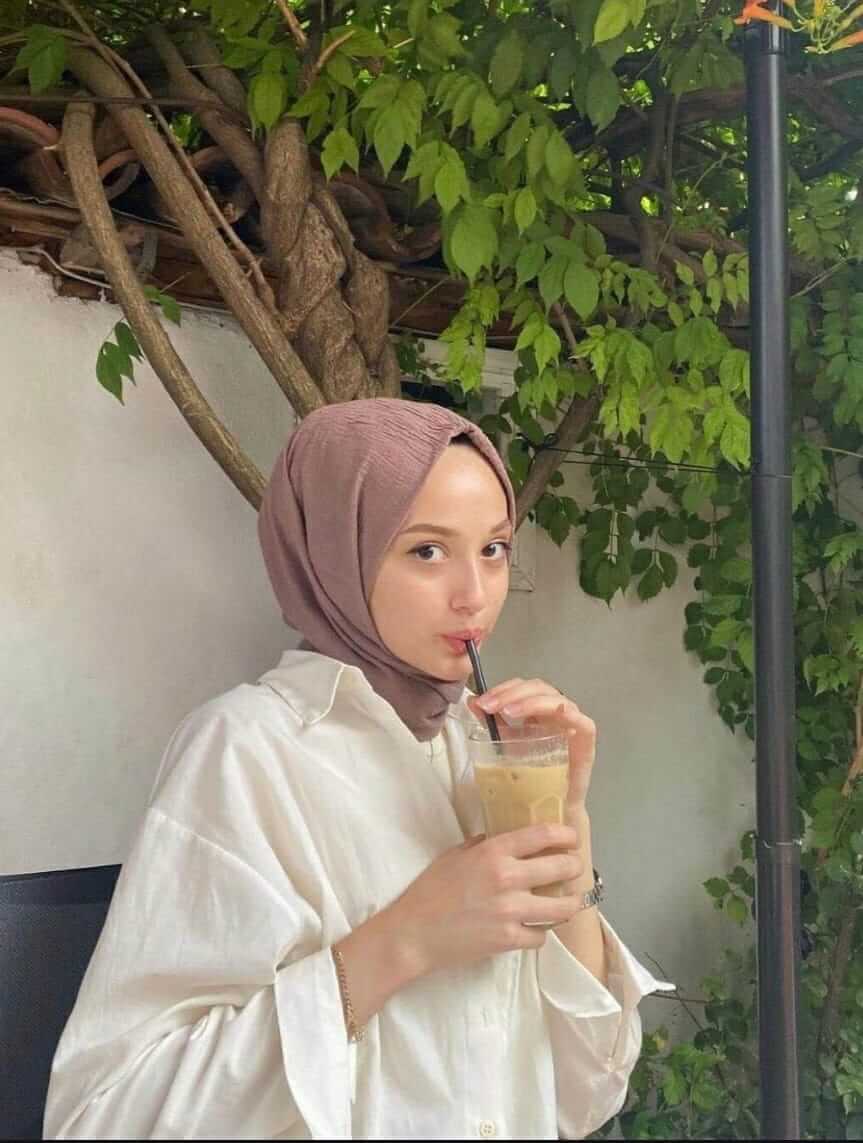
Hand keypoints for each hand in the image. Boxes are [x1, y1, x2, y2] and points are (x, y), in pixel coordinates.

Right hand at [383, 823, 585, 976]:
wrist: (413, 934)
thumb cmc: (429, 891)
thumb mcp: (453, 856)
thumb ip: (481, 845)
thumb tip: (500, 838)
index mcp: (493, 852)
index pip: (542, 835)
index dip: (565, 834)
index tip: (572, 837)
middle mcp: (507, 878)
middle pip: (561, 867)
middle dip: (575, 866)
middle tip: (576, 868)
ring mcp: (511, 911)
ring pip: (561, 907)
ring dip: (570, 903)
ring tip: (571, 901)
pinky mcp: (509, 940)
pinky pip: (541, 936)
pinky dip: (540, 932)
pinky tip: (535, 928)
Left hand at [467, 678, 596, 811]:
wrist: (551, 808)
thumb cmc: (532, 776)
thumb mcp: (507, 745)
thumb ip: (492, 723)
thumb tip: (472, 702)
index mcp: (537, 710)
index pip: (521, 686)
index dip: (502, 688)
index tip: (481, 702)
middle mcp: (555, 711)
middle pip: (537, 687)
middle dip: (511, 693)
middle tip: (490, 706)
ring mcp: (573, 721)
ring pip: (555, 698)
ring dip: (530, 701)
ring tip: (508, 712)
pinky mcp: (586, 736)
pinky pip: (578, 718)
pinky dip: (562, 712)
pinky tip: (544, 718)